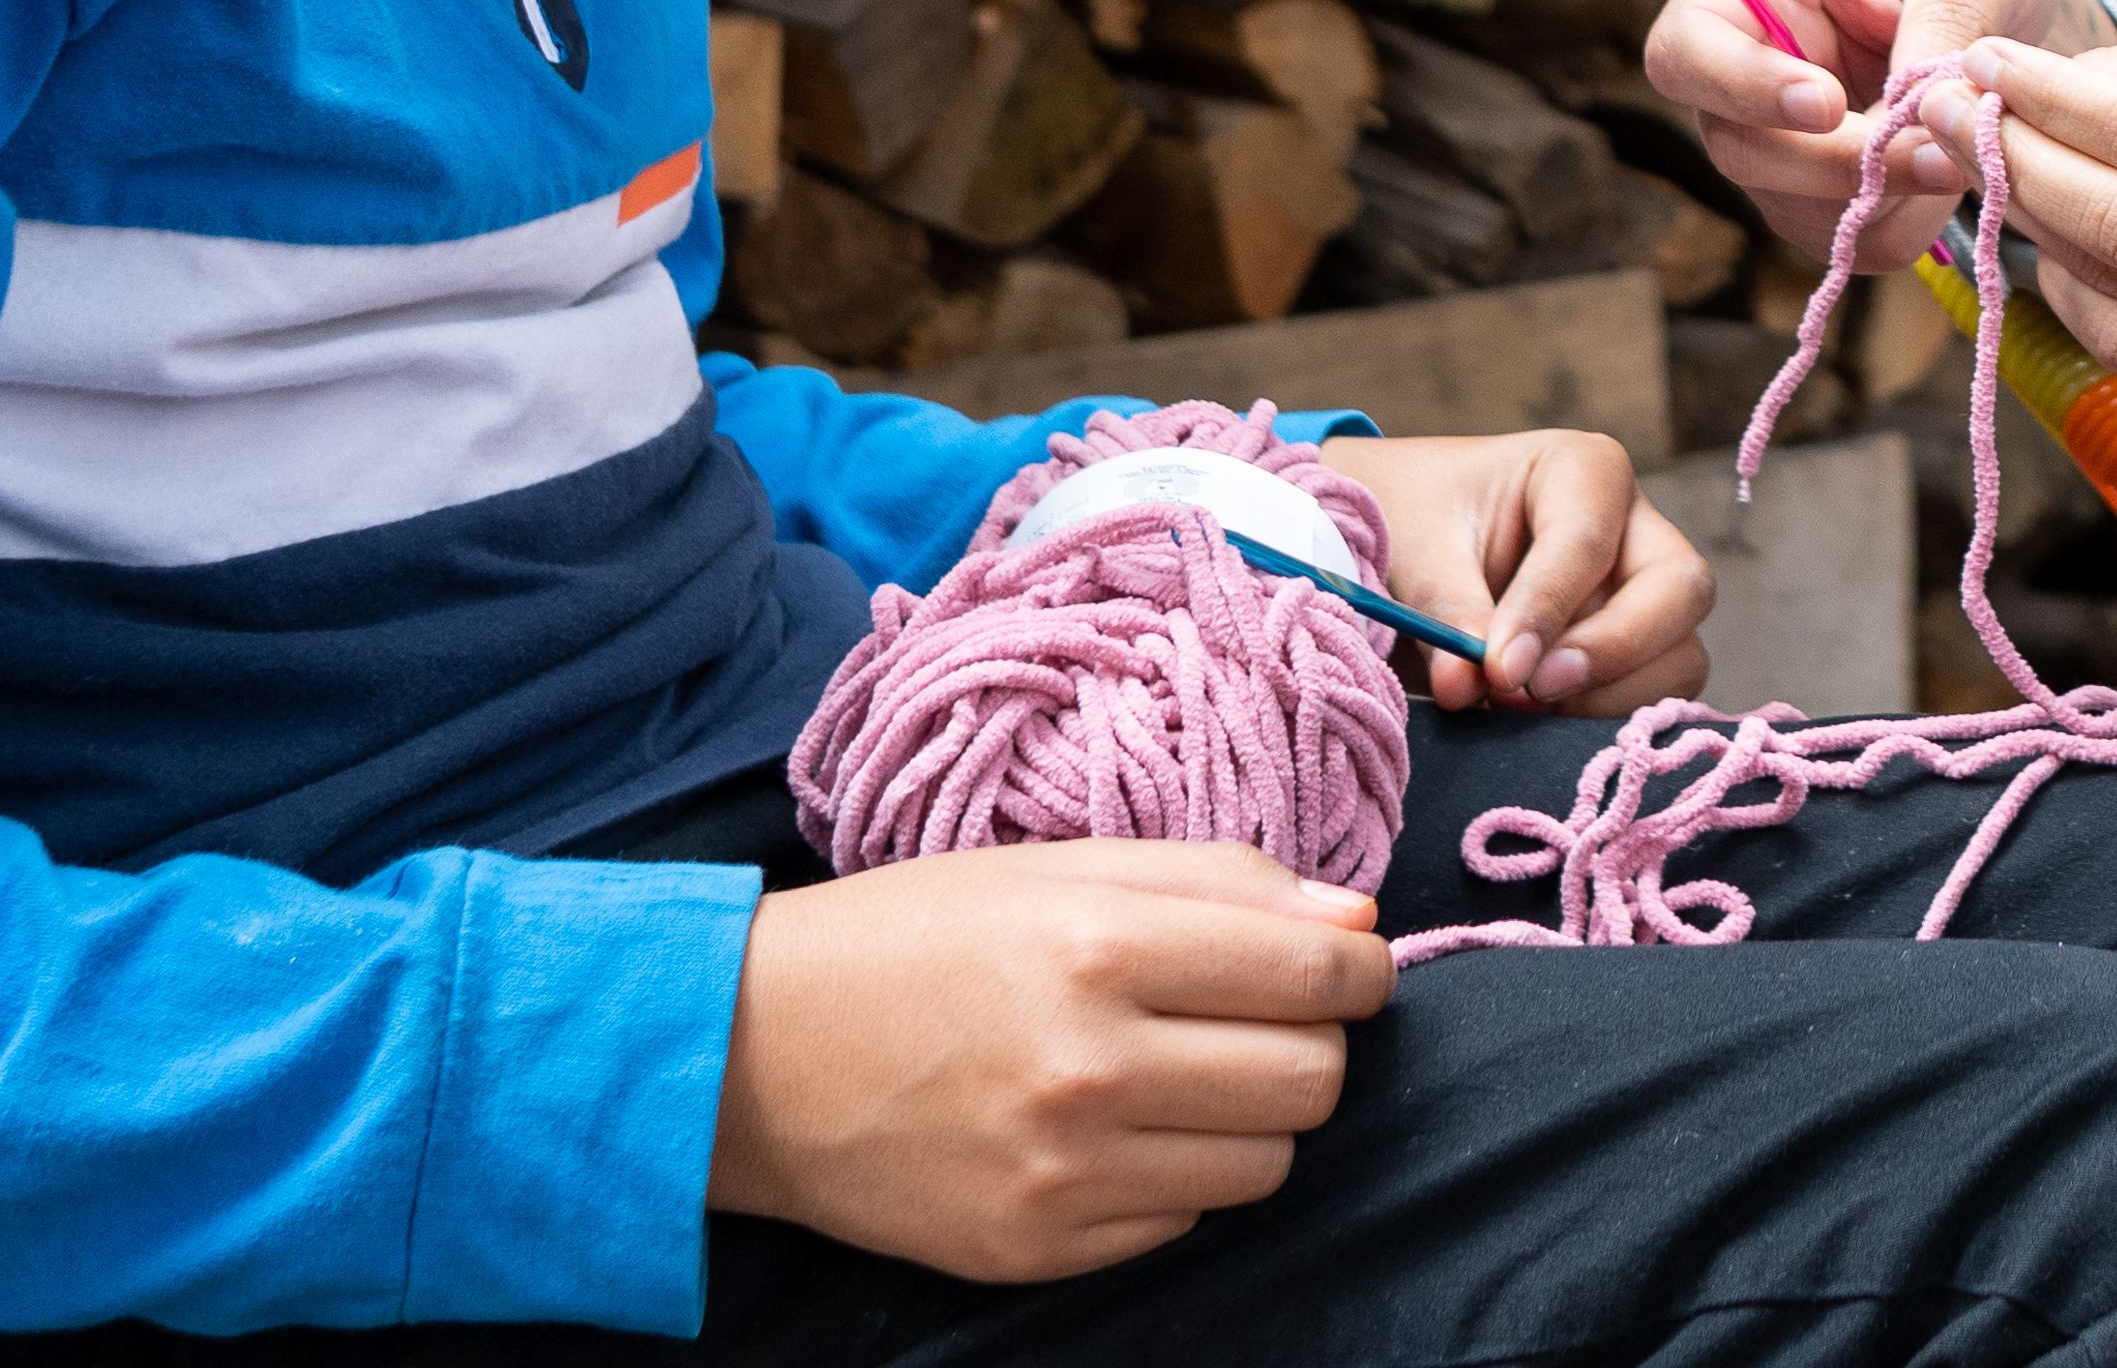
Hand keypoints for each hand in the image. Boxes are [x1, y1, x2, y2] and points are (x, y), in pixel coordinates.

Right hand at [708, 838, 1387, 1278]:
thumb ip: (1219, 884)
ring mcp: (1062, 1173)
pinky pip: (1184, 1218)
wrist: (754, 1055)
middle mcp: (1088, 1067)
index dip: (1363, 970)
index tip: (1356, 966)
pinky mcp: (1036, 1248)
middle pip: (1311, 1079)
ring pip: (1267, 1163)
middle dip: (1314, 1042)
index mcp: (1099, 945)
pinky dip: (1178, 1173)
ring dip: (1252, 1116)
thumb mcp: (1056, 869)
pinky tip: (1116, 1129)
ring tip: (1183, 1073)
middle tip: (1261, 1017)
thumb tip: (1356, 923)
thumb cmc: (915, 937)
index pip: (1316, 974)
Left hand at [1317, 427, 1713, 714]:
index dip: (1547, 609)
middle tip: (1534, 689)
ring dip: (1610, 699)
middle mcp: (1635, 529)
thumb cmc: (1413, 522)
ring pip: (1681, 657)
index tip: (1498, 669)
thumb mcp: (1418, 553)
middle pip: (1680, 591)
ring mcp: (1644, 597)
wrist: (1399, 544)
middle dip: (1615, 650)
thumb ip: (1449, 613)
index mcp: (1585, 468)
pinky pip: (1654, 699)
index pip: (1589, 540)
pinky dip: (1604, 724)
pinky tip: (1536, 728)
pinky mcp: (1636, 656)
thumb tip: (1467, 686)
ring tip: (1520, 711)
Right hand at [1638, 0, 2111, 264]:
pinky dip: (1908, 221)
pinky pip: (1849, 240)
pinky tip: (1955, 170)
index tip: (1827, 103)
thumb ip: (1944, 18)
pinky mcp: (1827, 193)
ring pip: (1793, 209)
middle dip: (1836, 165)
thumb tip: (1924, 106)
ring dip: (1882, 200)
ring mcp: (1781, 140)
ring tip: (1967, 155)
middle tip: (1932, 154)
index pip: (1687, 49)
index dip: (1741, 88)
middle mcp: (1748, 70)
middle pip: (1738, 149)